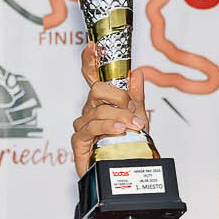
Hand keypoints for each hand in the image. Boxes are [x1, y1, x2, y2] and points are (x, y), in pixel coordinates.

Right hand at [70, 41, 149, 178]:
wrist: (126, 173)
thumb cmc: (129, 147)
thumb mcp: (139, 118)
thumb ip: (136, 96)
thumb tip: (136, 73)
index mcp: (102, 102)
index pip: (92, 76)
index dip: (89, 60)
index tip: (92, 45)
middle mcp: (90, 111)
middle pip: (96, 90)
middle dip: (118, 96)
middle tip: (132, 108)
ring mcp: (84, 126)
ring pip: (97, 110)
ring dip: (119, 116)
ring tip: (133, 126)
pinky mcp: (80, 142)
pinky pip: (90, 128)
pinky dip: (106, 126)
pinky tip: (118, 130)